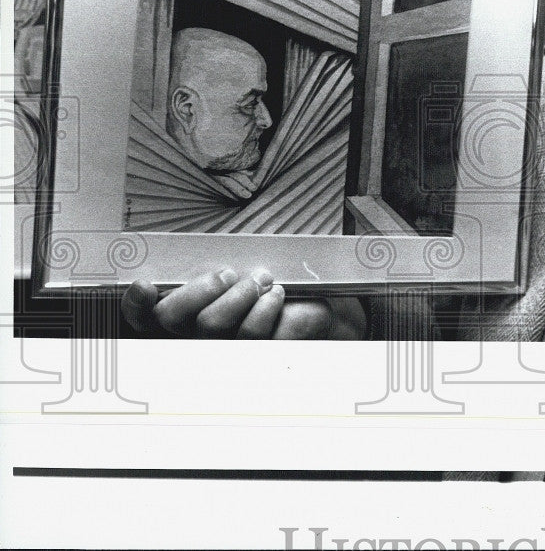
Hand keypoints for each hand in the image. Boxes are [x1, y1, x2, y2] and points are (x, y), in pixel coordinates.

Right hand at [121, 268, 366, 339]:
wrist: (315, 311)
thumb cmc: (268, 292)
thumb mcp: (241, 276)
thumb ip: (209, 276)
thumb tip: (173, 277)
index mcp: (181, 322)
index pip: (142, 320)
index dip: (135, 307)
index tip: (144, 285)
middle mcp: (194, 344)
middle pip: (170, 319)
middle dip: (200, 288)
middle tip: (227, 274)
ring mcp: (223, 357)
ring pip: (213, 325)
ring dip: (240, 293)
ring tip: (262, 280)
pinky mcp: (258, 364)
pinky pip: (253, 336)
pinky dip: (267, 307)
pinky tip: (277, 295)